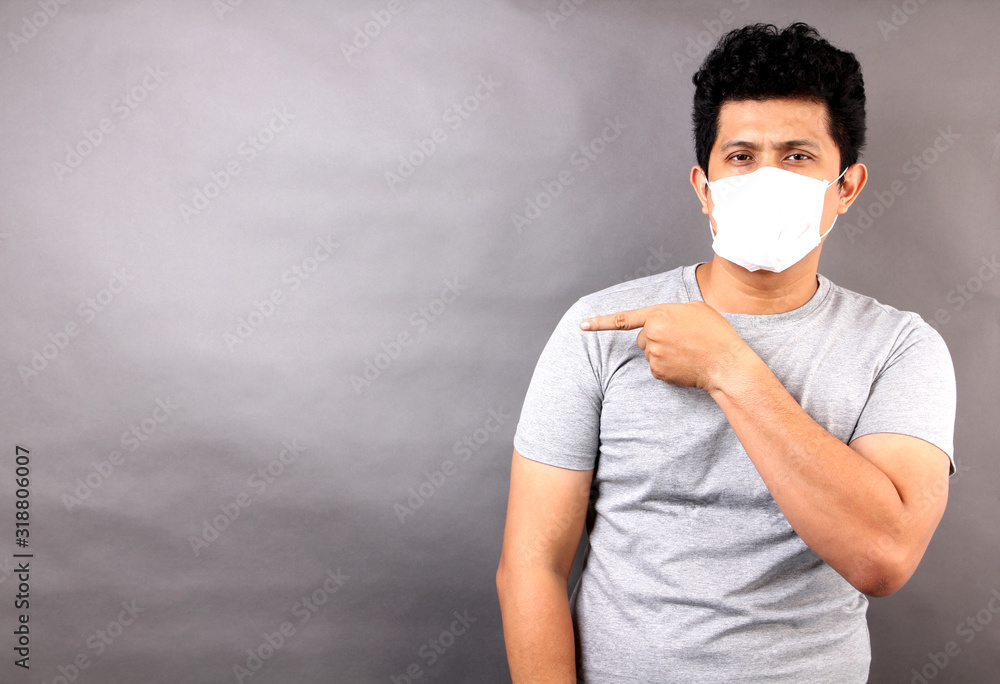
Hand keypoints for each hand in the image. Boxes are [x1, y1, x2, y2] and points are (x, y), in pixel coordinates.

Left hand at [580, 301, 750, 392]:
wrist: (726, 363)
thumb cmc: (716, 334)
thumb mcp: (696, 309)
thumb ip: (672, 311)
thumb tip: (664, 322)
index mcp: (659, 314)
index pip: (624, 319)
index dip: (600, 322)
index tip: (582, 325)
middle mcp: (652, 334)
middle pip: (642, 337)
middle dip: (656, 338)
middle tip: (682, 340)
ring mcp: (654, 355)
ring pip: (650, 353)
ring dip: (663, 352)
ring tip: (688, 351)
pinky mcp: (658, 372)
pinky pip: (656, 368)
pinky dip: (668, 367)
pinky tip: (685, 364)